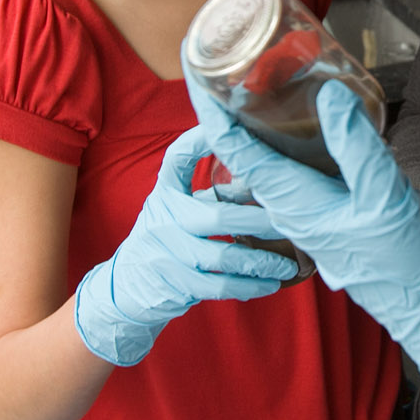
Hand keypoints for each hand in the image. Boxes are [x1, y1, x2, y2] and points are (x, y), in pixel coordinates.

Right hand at [72, 128, 297, 365]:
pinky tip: (269, 284)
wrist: (128, 288)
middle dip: (260, 220)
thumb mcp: (174, 210)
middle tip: (292, 221)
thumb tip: (262, 179)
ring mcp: (166, 253)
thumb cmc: (165, 241)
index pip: (177, 159)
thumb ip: (208, 196)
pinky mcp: (174, 284)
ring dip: (261, 261)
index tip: (226, 131)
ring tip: (289, 263)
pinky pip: (218, 286)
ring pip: (222, 256)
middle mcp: (163, 219)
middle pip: (218, 216)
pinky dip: (248, 286)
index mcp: (166, 194)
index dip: (199, 141)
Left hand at [187, 76, 419, 406]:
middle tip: (230, 74)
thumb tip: (329, 95)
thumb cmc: (405, 261)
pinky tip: (310, 135)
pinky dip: (292, 151)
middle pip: (249, 158)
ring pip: (273, 168)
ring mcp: (310, 218)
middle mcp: (293, 211)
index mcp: (295, 203)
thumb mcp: (383, 196)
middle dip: (234, 118)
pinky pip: (297, 179)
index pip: (240, 152)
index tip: (200, 79)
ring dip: (262, 134)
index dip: (215, 114)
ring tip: (261, 95)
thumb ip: (355, 145)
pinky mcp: (329, 221)